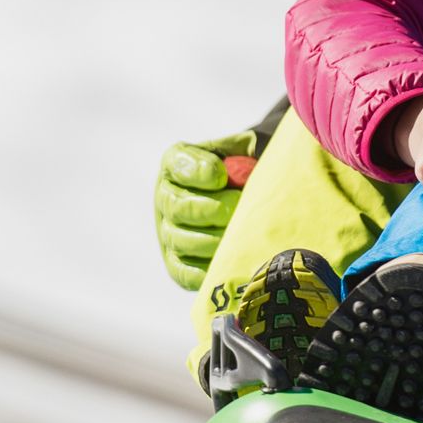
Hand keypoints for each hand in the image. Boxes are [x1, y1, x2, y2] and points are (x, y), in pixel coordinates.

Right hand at [155, 129, 259, 289]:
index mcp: (178, 163)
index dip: (196, 171)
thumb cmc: (251, 171)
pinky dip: (206, 269)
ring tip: (240, 235)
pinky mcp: (178, 263)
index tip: (221, 175)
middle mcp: (167, 197)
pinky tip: (229, 261)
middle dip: (210, 208)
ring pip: (181, 240)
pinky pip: (184, 272)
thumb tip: (247, 170)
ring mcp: (169, 232)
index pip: (178, 163)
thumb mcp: (250, 151)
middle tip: (238, 207)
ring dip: (213, 239)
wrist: (256, 204)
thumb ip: (247, 152)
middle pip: (177, 206)